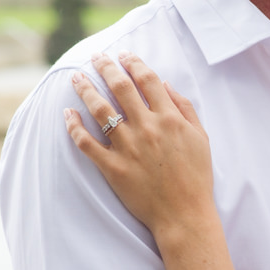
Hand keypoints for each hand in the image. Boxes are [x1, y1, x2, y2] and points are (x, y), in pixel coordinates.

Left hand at [65, 52, 213, 240]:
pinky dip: (74, 127)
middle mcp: (147, 128)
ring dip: (86, 90)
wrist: (184, 215)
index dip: (134, 63)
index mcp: (169, 119)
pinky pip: (87, 144)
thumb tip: (165, 84)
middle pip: (120, 88)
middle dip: (105, 68)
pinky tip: (68, 113)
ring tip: (77, 77)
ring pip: (100, 111)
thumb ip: (184, 108)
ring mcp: (128, 148)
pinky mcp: (113, 168)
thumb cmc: (196, 178)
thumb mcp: (200, 138)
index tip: (124, 55)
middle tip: (95, 57)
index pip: (147, 81)